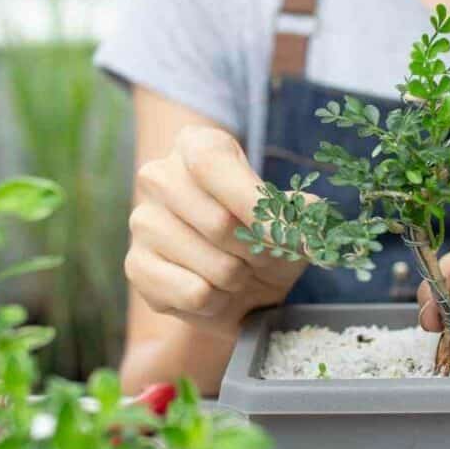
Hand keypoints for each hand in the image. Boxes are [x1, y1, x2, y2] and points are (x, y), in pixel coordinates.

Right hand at [125, 127, 306, 334]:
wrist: (238, 288)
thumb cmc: (262, 239)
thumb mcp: (290, 221)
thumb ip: (300, 214)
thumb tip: (313, 211)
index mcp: (194, 145)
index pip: (212, 166)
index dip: (253, 206)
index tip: (287, 237)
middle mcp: (158, 177)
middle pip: (218, 222)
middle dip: (255, 252)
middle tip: (261, 258)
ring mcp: (142, 222)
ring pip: (212, 265)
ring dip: (239, 280)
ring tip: (236, 274)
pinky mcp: (135, 266)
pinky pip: (193, 294)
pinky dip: (216, 302)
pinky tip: (212, 292)